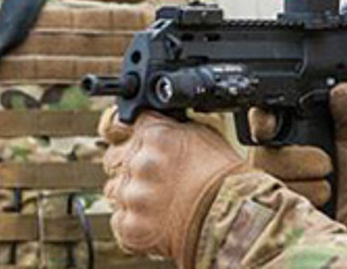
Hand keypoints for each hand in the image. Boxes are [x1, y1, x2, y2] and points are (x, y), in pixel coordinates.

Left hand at [100, 107, 247, 266]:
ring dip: (133, 195)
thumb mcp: (199, 132)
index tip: (120, 137)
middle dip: (129, 166)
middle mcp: (139, 162)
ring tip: (163, 199)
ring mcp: (133, 195)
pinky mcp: (130, 226)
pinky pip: (120, 219)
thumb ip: (165, 125)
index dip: (119, 132)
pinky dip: (136, 220)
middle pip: (113, 159)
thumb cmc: (222, 176)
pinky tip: (159, 217)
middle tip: (156, 177)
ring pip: (115, 190)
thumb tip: (144, 119)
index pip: (115, 125)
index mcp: (155, 134)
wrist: (233, 217)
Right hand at [248, 83, 346, 251]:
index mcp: (288, 135)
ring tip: (326, 191)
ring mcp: (263, 190)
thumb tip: (344, 91)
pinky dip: (299, 210)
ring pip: (268, 183)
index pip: (261, 118)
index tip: (269, 126)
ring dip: (304, 188)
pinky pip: (272, 210)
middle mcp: (269, 161)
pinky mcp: (265, 217)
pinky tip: (314, 210)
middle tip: (325, 166)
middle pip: (264, 154)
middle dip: (296, 160)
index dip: (261, 120)